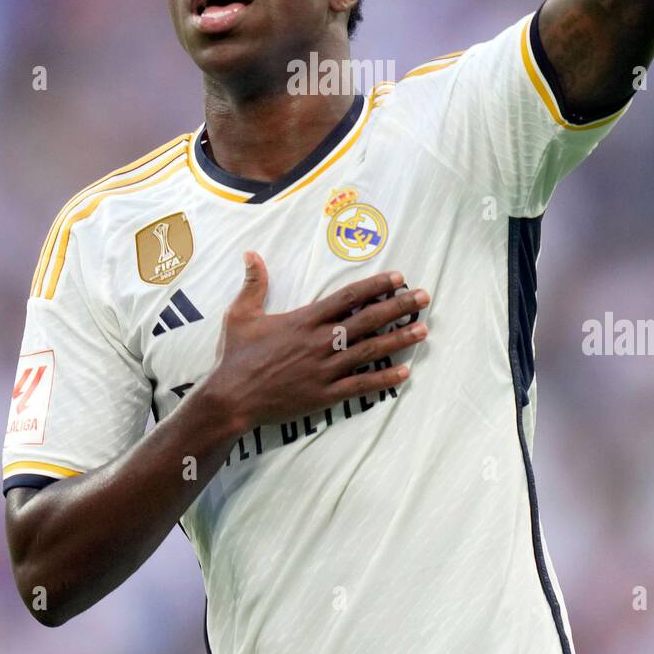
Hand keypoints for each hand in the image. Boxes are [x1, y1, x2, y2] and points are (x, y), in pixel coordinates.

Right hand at [204, 253, 429, 431]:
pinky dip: (384, 380)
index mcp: (304, 320)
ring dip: (399, 340)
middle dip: (398, 307)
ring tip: (423, 330)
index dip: (376, 286)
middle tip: (424, 297)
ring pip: (370, 352)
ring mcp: (324, 370)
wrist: (230, 399)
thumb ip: (253, 284)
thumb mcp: (240, 315)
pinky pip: (360, 386)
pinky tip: (405, 373)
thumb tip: (251, 254)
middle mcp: (319, 342)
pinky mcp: (324, 395)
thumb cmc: (235, 357)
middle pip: (368, 320)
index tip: (399, 278)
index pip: (349, 297)